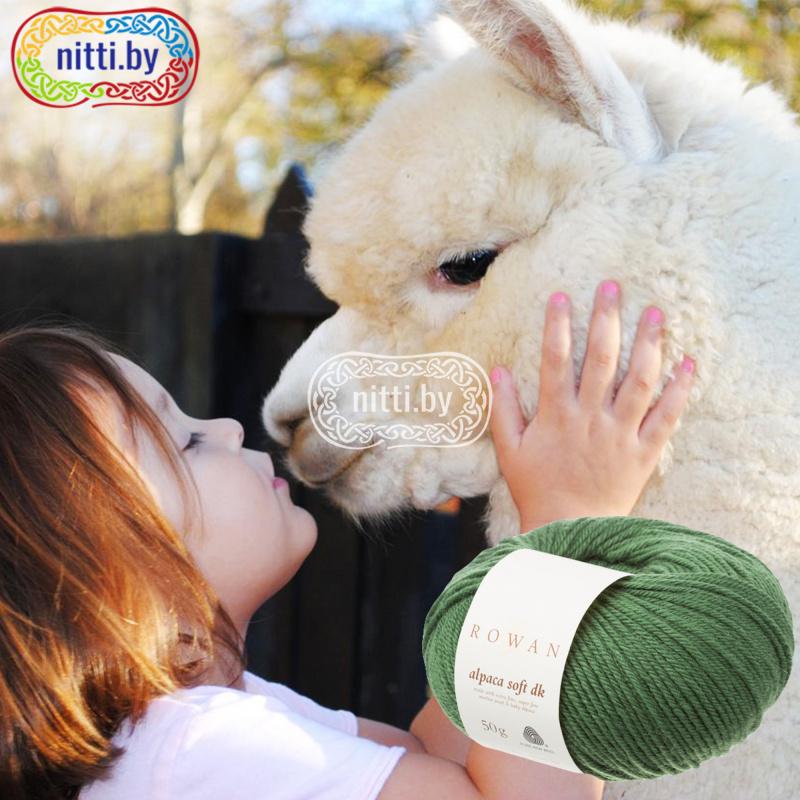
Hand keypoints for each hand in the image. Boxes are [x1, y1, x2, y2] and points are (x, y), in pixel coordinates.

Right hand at [488, 279, 694, 532]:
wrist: (571, 530)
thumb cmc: (537, 490)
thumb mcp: (510, 451)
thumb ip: (503, 409)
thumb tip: (497, 369)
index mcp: (556, 415)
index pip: (556, 359)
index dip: (558, 325)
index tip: (561, 296)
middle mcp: (591, 418)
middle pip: (602, 358)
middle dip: (606, 318)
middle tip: (613, 286)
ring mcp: (621, 433)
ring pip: (639, 380)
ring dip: (648, 343)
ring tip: (655, 312)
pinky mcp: (644, 452)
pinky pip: (666, 417)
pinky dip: (680, 390)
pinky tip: (689, 363)